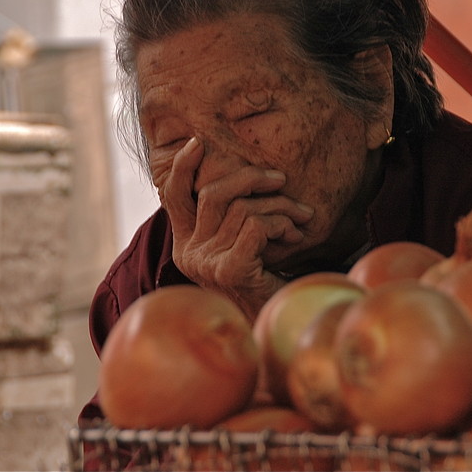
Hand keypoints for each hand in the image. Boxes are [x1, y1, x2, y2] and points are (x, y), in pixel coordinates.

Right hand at [159, 137, 314, 320]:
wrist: (273, 328)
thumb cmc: (263, 282)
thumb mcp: (240, 245)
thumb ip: (230, 218)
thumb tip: (243, 175)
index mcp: (186, 244)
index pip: (173, 196)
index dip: (183, 167)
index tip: (198, 143)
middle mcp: (189, 253)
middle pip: (214, 193)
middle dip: (251, 178)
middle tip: (279, 180)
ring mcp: (207, 264)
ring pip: (243, 208)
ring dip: (279, 207)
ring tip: (299, 219)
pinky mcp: (229, 270)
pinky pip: (256, 226)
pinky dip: (280, 224)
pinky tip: (294, 236)